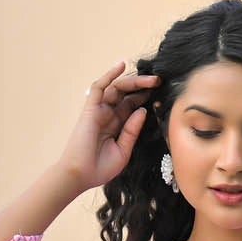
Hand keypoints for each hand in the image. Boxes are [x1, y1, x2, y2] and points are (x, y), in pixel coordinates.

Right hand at [57, 60, 160, 192]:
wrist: (80, 175)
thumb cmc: (100, 168)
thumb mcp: (124, 151)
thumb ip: (132, 131)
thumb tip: (142, 110)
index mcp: (117, 125)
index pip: (132, 106)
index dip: (145, 98)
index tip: (160, 93)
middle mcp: (108, 115)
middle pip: (127, 94)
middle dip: (143, 87)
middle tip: (159, 82)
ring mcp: (99, 110)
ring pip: (117, 88)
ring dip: (133, 81)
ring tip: (150, 79)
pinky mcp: (90, 108)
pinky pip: (99, 87)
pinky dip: (109, 75)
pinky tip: (121, 65)